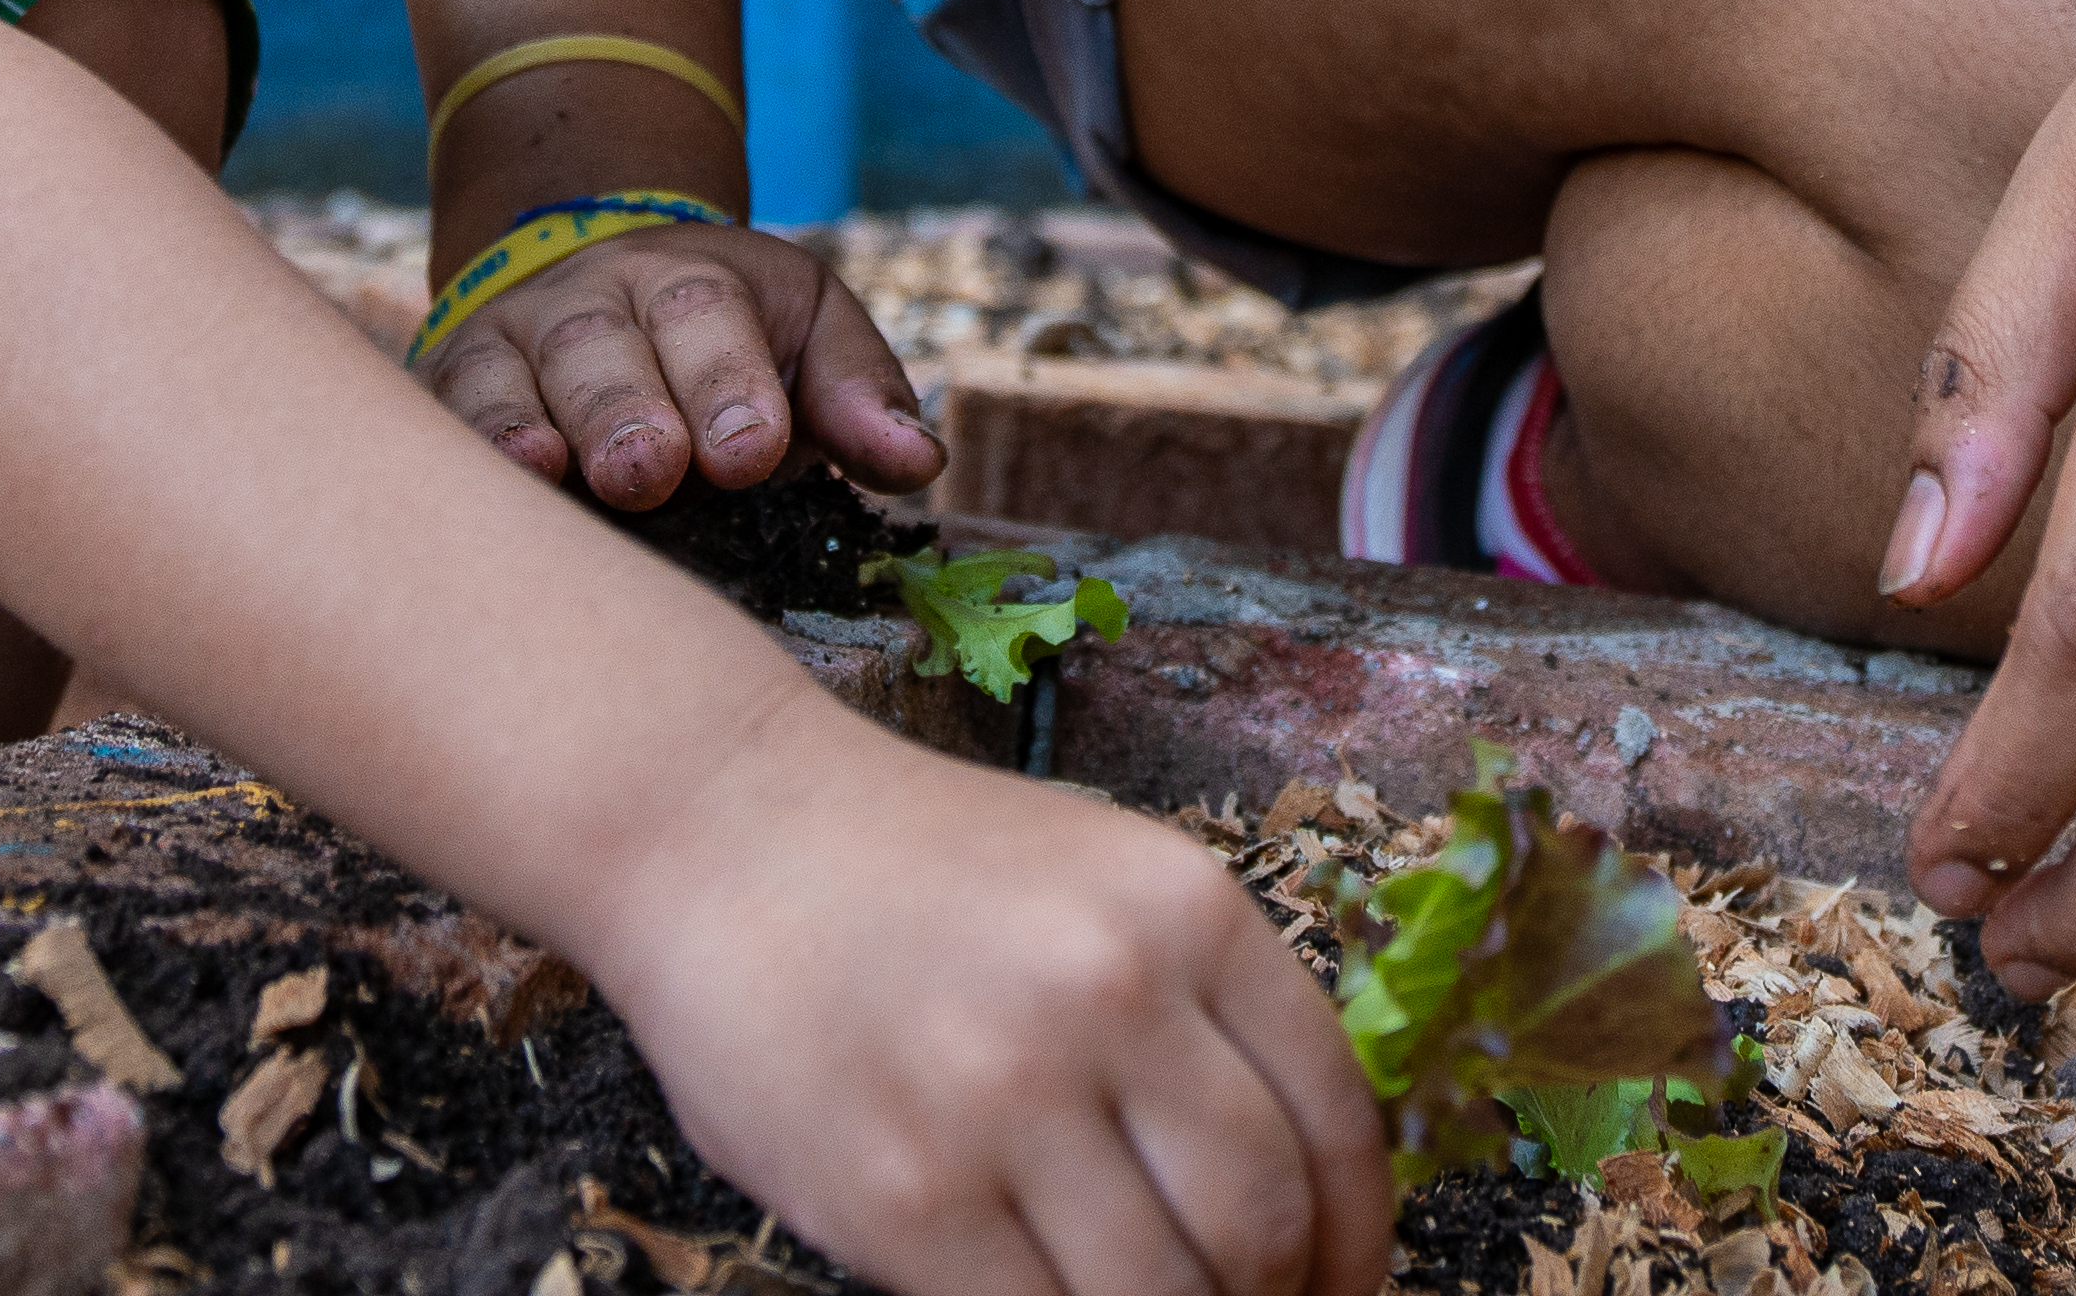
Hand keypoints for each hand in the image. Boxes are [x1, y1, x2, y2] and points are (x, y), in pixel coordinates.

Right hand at [431, 216, 941, 510]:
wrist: (605, 284)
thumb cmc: (732, 344)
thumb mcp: (809, 338)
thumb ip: (859, 395)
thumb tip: (917, 459)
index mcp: (697, 281)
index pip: (713, 317)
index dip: (731, 382)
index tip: (752, 451)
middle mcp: (596, 299)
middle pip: (605, 343)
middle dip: (629, 410)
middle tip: (653, 471)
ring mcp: (516, 340)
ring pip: (515, 375)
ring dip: (533, 426)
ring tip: (554, 471)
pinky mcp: (455, 384)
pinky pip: (450, 411)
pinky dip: (468, 442)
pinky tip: (486, 477)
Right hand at [593, 721, 1384, 1295]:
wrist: (717, 826)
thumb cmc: (916, 873)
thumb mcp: (1101, 885)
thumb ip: (1202, 1012)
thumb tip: (1304, 1201)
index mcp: (1189, 910)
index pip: (1337, 1119)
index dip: (1358, 1238)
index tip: (1342, 1286)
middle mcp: (1114, 994)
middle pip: (1264, 1224)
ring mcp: (1005, 1098)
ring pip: (1162, 1295)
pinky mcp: (905, 1196)